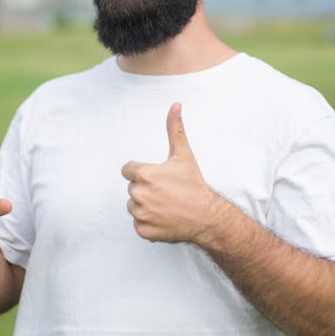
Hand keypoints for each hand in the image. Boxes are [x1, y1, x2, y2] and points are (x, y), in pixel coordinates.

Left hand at [121, 103, 218, 243]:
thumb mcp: (184, 154)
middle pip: (132, 187)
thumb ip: (175, 128)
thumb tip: (176, 104)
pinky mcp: (143, 231)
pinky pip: (138, 223)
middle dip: (146, 188)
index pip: (128, 170)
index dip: (143, 171)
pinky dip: (149, 222)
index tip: (159, 177)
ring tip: (165, 204)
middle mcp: (139, 194)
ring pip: (134, 206)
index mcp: (144, 174)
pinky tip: (165, 218)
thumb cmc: (193, 184)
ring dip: (145, 205)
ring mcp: (141, 214)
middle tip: (166, 191)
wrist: (207, 216)